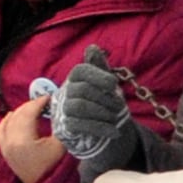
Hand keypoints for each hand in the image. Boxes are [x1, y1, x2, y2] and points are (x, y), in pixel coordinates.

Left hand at [0, 96, 64, 182]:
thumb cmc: (55, 167)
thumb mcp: (61, 145)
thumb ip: (59, 126)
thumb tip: (59, 109)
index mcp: (23, 140)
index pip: (28, 113)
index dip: (39, 103)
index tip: (49, 97)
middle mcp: (10, 142)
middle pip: (18, 115)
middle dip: (30, 105)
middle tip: (44, 101)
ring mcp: (5, 147)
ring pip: (9, 121)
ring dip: (20, 111)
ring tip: (32, 108)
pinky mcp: (4, 151)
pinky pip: (1, 130)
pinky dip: (7, 120)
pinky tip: (13, 115)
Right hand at [49, 49, 132, 165]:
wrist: (103, 134)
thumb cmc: (103, 104)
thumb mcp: (106, 85)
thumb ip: (99, 67)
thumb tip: (92, 48)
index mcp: (75, 79)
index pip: (80, 71)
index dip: (96, 75)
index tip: (113, 83)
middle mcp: (65, 93)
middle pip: (82, 90)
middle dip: (104, 98)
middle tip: (119, 105)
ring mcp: (63, 111)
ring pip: (78, 106)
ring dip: (102, 112)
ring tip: (115, 117)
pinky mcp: (65, 128)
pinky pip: (79, 125)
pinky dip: (100, 128)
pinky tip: (114, 131)